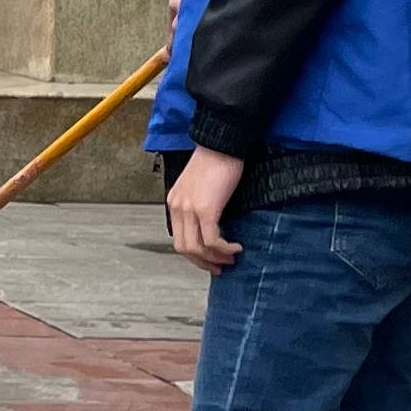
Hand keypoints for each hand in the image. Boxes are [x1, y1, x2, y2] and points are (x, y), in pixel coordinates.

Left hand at [166, 146, 245, 271]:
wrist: (222, 143)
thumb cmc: (216, 162)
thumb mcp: (201, 187)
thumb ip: (201, 205)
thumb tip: (214, 226)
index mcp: (175, 202)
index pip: (179, 237)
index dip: (194, 254)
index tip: (209, 259)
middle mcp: (177, 207)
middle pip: (184, 248)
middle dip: (203, 262)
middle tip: (220, 267)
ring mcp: (190, 209)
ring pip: (196, 248)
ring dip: (215, 259)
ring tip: (230, 259)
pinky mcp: (206, 209)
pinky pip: (212, 240)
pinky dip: (224, 249)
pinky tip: (236, 248)